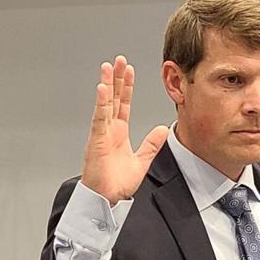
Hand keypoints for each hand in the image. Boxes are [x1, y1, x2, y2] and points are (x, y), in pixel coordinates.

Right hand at [82, 56, 169, 204]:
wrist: (107, 199)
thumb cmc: (117, 183)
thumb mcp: (141, 161)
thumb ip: (151, 144)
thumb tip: (163, 129)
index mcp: (119, 133)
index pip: (123, 104)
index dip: (126, 87)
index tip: (129, 71)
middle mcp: (109, 130)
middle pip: (113, 98)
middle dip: (117, 79)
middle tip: (119, 60)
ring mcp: (101, 133)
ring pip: (104, 104)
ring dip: (107, 85)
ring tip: (108, 67)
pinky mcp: (96, 141)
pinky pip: (99, 118)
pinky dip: (101, 103)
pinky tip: (102, 88)